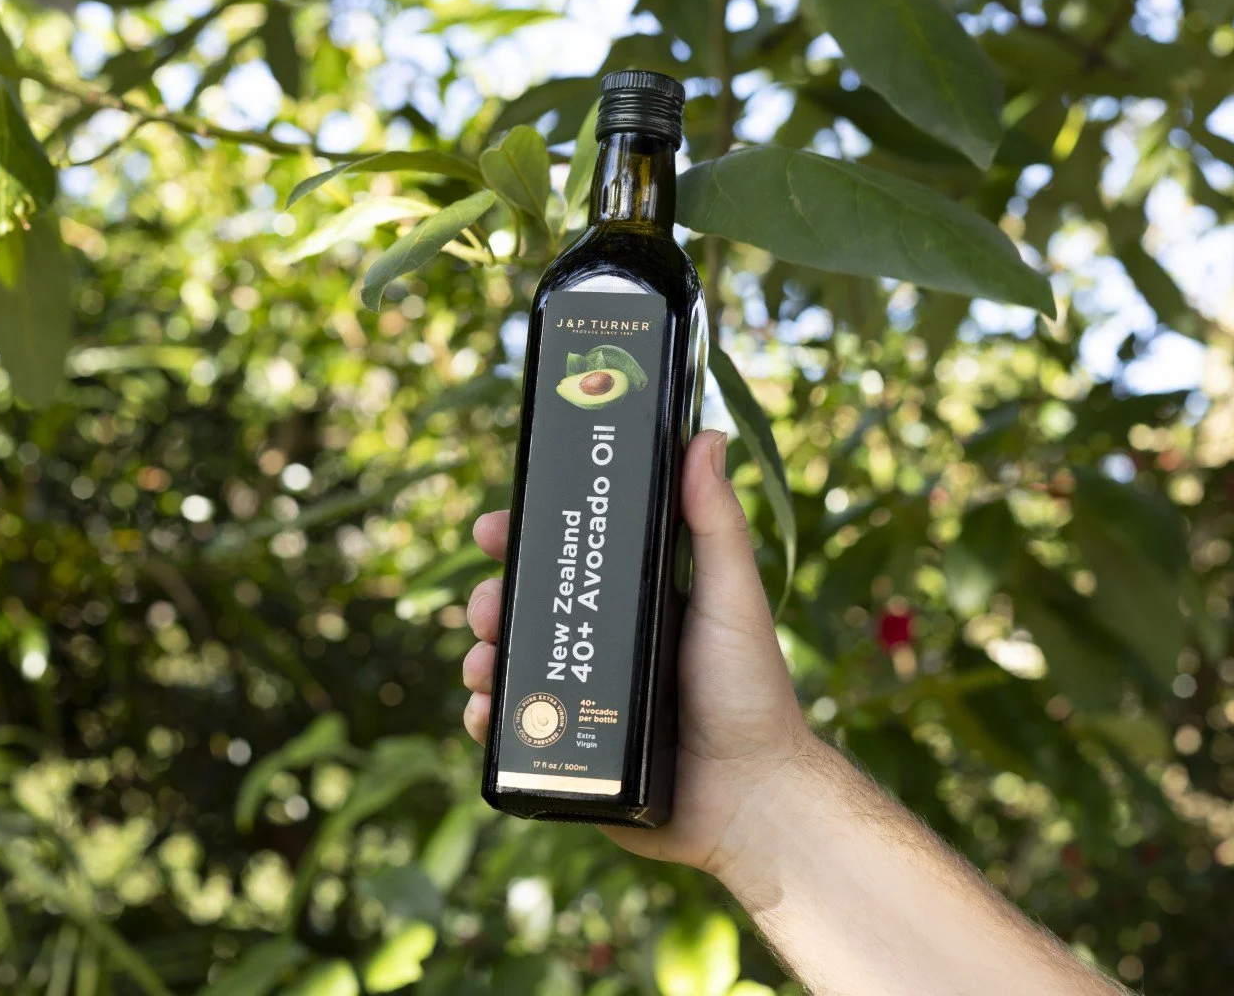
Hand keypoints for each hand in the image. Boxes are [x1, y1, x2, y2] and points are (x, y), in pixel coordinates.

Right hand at [460, 429, 816, 872]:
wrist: (748, 799)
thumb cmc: (751, 694)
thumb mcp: (732, 596)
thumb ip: (716, 522)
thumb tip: (706, 435)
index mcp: (636, 604)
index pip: (568, 559)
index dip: (524, 539)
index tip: (492, 527)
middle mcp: (605, 648)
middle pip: (526, 610)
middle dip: (492, 600)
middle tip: (486, 606)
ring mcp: (584, 701)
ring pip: (510, 667)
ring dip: (482, 656)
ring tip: (484, 661)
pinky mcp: (570, 755)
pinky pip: (514, 731)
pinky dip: (488, 719)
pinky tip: (484, 712)